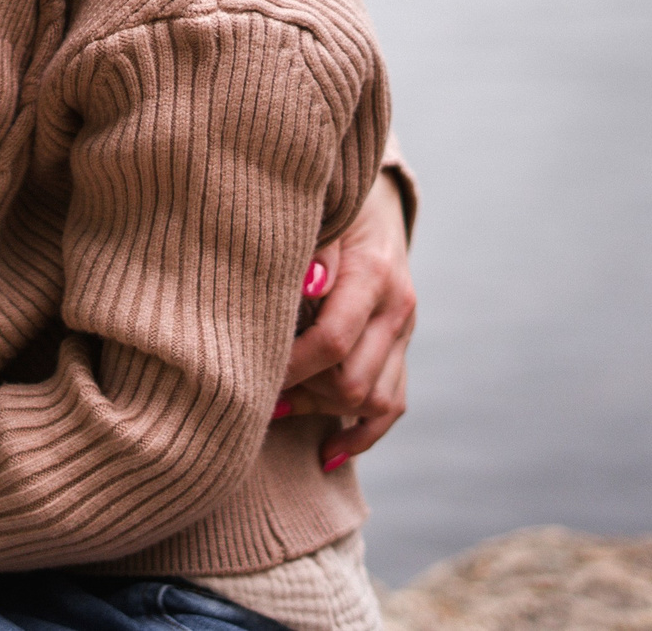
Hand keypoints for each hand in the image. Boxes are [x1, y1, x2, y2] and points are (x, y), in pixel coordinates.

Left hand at [277, 170, 414, 469]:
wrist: (374, 198)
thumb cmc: (329, 204)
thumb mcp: (319, 210)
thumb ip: (312, 246)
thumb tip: (307, 283)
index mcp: (373, 273)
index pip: (332, 341)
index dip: (288, 366)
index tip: (248, 372)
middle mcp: (396, 308)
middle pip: (353, 382)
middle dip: (302, 393)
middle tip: (256, 388)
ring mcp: (404, 331)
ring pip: (375, 401)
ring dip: (322, 412)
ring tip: (276, 408)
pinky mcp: (403, 347)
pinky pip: (394, 405)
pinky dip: (361, 435)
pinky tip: (326, 453)